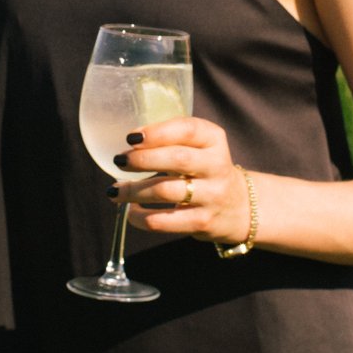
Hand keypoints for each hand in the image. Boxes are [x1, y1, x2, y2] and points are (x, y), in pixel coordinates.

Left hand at [110, 118, 252, 247]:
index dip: (157, 132)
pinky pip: (165, 221)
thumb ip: (172, 140)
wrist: (238, 207)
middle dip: (142, 159)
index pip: (188, 129)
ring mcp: (212, 196)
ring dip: (134, 190)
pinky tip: (130, 212)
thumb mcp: (200, 147)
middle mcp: (217, 166)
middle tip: (119, 161)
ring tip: (114, 190)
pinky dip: (141, 217)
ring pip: (166, 191)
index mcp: (214, 140)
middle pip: (177, 159)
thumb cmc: (205, 170)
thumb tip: (129, 144)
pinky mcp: (203, 222)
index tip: (131, 137)